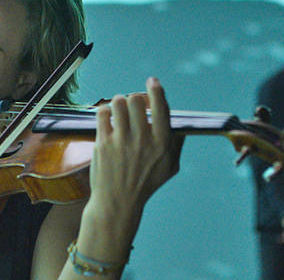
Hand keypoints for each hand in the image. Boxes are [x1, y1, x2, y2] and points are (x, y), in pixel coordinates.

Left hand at [85, 77, 184, 232]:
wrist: (118, 202)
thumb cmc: (146, 184)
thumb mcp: (170, 167)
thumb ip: (177, 144)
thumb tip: (180, 125)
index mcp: (162, 144)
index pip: (161, 107)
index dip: (156, 89)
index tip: (152, 82)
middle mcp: (142, 140)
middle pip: (137, 99)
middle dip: (135, 98)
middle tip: (133, 105)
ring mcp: (121, 141)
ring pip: (118, 102)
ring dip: (119, 102)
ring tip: (120, 110)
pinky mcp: (103, 144)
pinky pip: (102, 113)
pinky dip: (105, 111)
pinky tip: (108, 117)